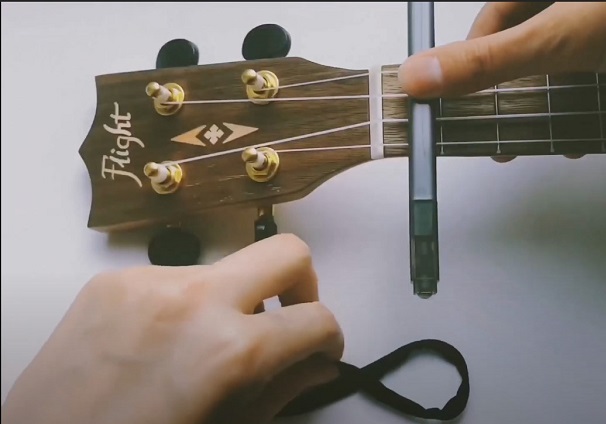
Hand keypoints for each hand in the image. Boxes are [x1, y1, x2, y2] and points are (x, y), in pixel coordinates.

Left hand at [1, 234, 343, 423]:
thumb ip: (283, 390)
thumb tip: (314, 363)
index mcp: (229, 350)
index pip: (316, 319)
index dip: (329, 339)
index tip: (319, 348)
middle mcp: (193, 300)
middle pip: (285, 251)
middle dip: (302, 285)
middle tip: (287, 317)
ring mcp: (149, 282)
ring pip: (225, 268)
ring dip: (231, 301)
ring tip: (202, 346)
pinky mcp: (113, 280)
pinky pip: (173, 278)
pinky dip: (183, 304)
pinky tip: (161, 343)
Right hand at [398, 2, 605, 160]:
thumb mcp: (560, 39)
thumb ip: (487, 62)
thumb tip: (422, 75)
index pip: (493, 14)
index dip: (472, 58)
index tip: (460, 97)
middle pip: (522, 39)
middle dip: (512, 90)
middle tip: (501, 125)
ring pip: (556, 58)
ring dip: (544, 102)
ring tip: (543, 134)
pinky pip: (588, 69)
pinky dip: (577, 99)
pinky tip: (579, 126)